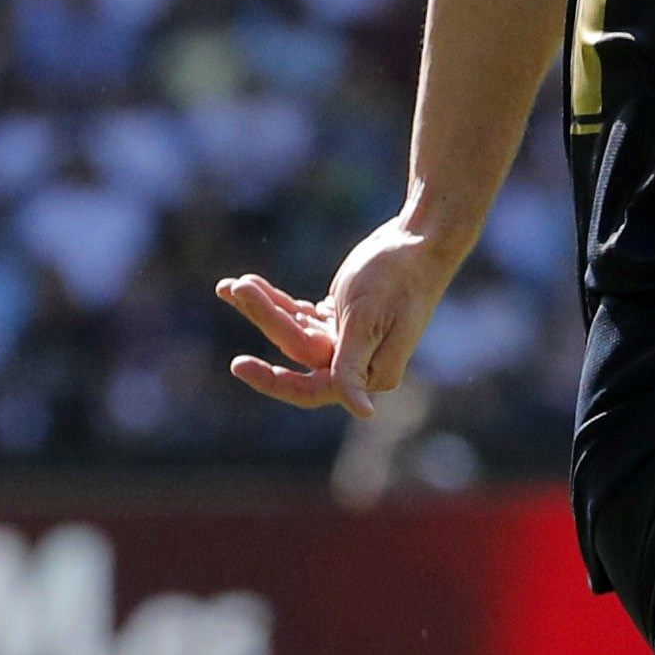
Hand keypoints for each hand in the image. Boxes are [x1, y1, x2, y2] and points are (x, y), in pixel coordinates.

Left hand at [219, 215, 459, 416]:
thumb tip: (363, 412)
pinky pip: (299, 316)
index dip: (272, 381)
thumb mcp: (367, 321)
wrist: (421, 242)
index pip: (311, 388)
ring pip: (293, 332)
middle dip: (264, 318)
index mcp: (370, 374)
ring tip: (234, 284)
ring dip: (263, 307)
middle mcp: (358, 365)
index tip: (237, 366)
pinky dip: (275, 301)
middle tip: (233, 287)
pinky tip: (250, 284)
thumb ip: (354, 367)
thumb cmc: (397, 279)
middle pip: (296, 351)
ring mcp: (348, 342)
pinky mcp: (341, 320)